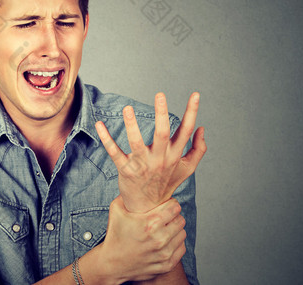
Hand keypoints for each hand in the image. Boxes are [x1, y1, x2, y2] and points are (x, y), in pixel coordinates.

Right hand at [90, 196, 186, 283]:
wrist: (111, 264)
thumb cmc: (114, 235)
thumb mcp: (116, 209)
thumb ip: (127, 193)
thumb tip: (135, 181)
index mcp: (149, 223)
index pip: (175, 207)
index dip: (170, 204)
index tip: (164, 205)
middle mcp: (159, 239)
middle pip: (180, 220)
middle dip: (173, 216)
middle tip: (164, 218)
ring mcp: (164, 253)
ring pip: (182, 234)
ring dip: (174, 230)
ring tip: (164, 229)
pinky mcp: (167, 264)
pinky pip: (182, 248)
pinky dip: (175, 244)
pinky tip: (165, 242)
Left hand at [95, 92, 205, 212]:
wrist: (148, 208)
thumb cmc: (167, 182)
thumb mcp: (187, 169)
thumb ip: (198, 150)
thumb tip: (202, 129)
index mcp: (175, 155)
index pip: (186, 131)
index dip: (192, 112)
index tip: (195, 94)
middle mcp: (160, 159)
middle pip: (163, 134)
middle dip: (162, 114)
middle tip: (160, 95)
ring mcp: (142, 164)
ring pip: (136, 143)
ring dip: (131, 125)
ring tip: (127, 109)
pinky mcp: (125, 169)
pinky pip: (114, 153)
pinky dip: (106, 139)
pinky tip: (99, 124)